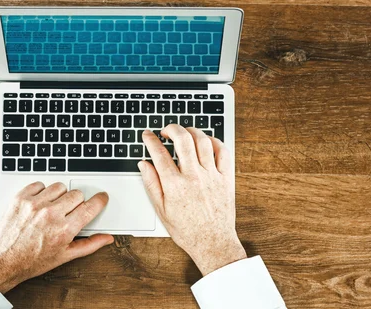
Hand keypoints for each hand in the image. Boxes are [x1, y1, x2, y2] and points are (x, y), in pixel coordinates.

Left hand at [0, 182, 113, 292]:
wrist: (3, 260)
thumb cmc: (33, 260)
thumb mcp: (65, 256)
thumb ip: (90, 244)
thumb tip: (107, 238)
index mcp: (65, 229)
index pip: (91, 206)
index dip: (100, 200)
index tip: (101, 197)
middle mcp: (51, 214)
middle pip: (77, 194)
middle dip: (76, 202)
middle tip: (68, 212)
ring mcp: (35, 204)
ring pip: (59, 186)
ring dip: (59, 195)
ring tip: (52, 208)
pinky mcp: (21, 198)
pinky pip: (40, 184)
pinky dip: (41, 192)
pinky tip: (39, 204)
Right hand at [138, 126, 245, 275]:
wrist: (212, 242)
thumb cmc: (187, 230)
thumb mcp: (161, 210)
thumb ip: (151, 184)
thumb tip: (144, 164)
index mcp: (175, 185)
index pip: (159, 153)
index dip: (150, 140)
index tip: (147, 135)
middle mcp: (194, 176)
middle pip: (183, 139)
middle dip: (171, 128)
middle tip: (166, 130)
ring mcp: (212, 175)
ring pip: (203, 141)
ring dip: (192, 131)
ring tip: (185, 134)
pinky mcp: (226, 178)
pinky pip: (223, 151)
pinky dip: (214, 142)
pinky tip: (206, 143)